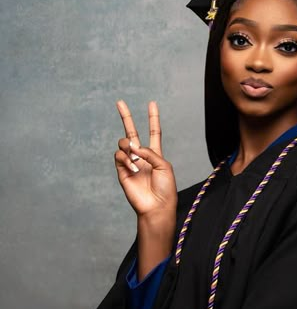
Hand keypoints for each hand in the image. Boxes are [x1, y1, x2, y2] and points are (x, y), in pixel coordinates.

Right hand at [114, 100, 177, 220]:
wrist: (156, 206)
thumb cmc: (165, 188)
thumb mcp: (164, 166)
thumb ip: (149, 152)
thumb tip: (133, 146)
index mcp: (155, 153)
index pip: (154, 131)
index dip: (153, 118)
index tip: (152, 103)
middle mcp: (141, 156)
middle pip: (132, 132)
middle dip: (125, 116)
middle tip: (119, 102)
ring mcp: (130, 162)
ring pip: (123, 143)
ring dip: (129, 147)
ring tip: (135, 158)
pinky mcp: (121, 171)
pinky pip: (119, 156)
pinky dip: (125, 158)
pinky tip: (133, 167)